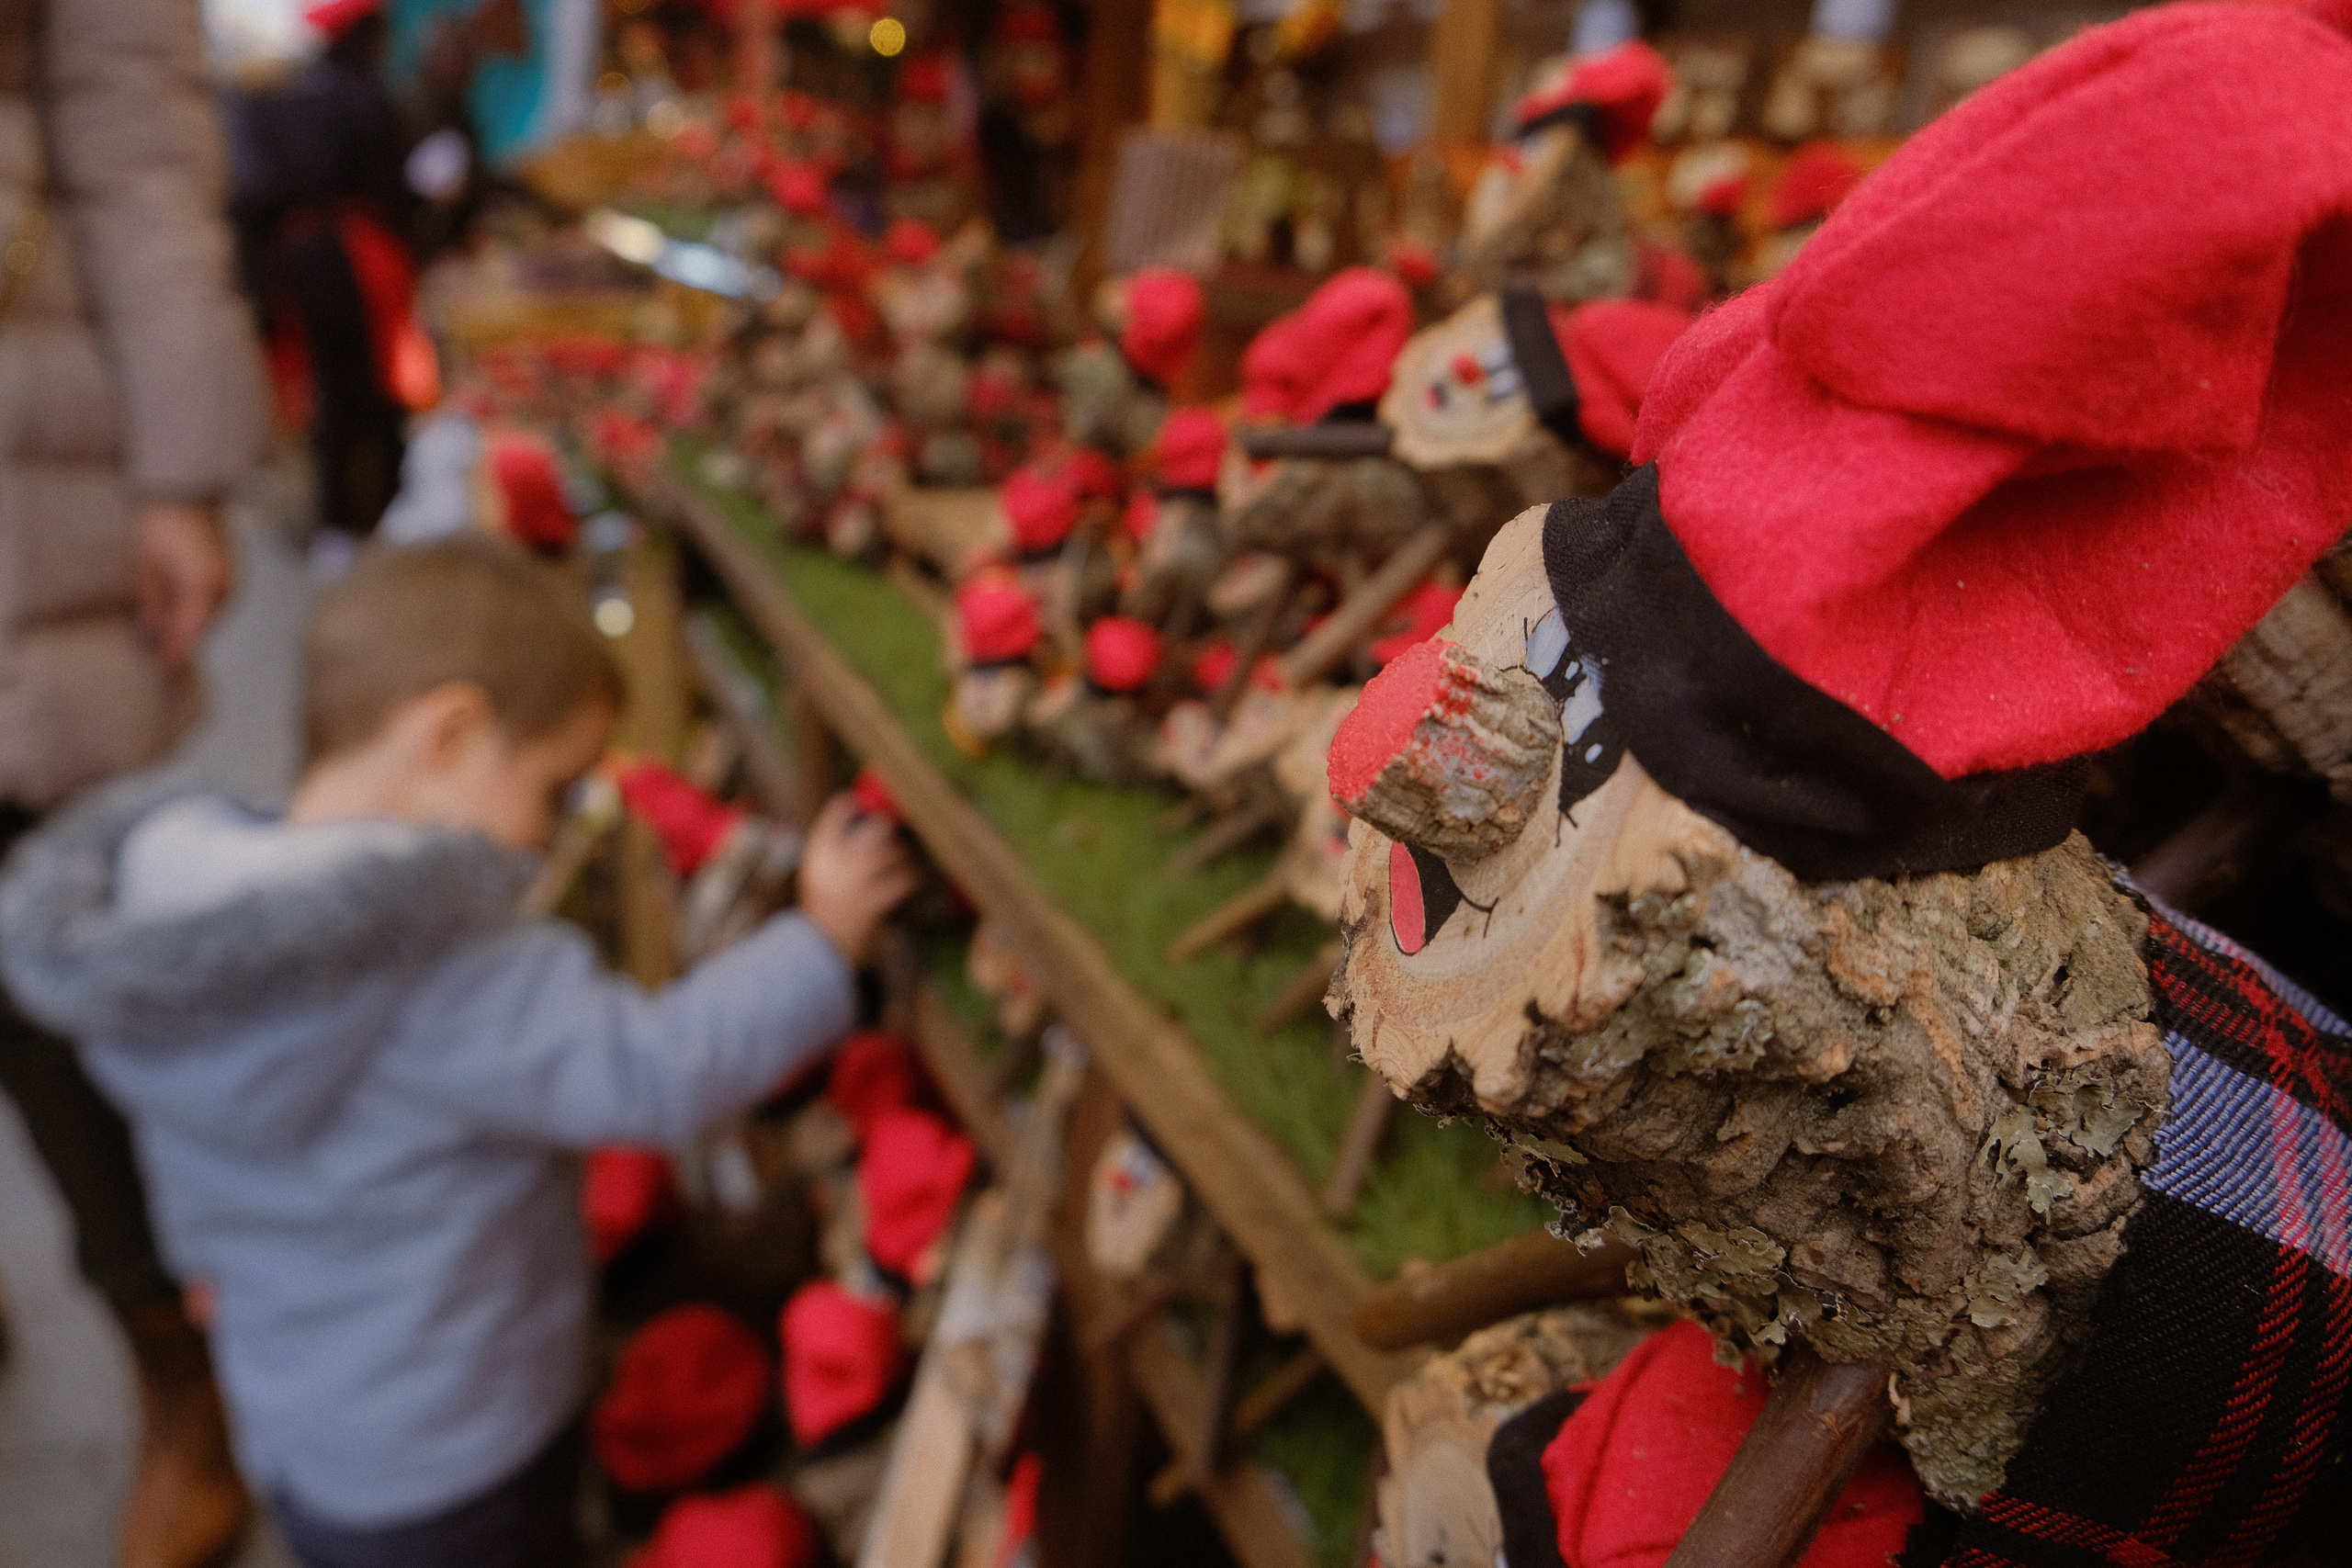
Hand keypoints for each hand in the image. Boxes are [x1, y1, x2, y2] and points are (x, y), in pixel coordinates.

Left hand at [133, 501, 231, 672]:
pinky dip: (202, 615)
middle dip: (185, 644)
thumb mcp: (147, 566)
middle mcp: (225, 587)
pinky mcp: (234, 574)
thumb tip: (153, 635)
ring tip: (172, 645)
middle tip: (165, 663)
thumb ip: (154, 604)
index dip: (176, 652)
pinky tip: (186, 620)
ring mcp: (233, 580)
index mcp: (202, 586)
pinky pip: (219, 604)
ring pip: (213, 618)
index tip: (164, 671)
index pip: (189, 631)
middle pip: (204, 628)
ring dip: (194, 630)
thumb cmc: (161, 524)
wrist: (188, 493)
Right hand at [797, 793, 916, 965]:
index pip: (833, 819)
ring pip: (891, 855)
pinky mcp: (872, 905)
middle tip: (887, 828)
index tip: (853, 800)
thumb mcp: (817, 872)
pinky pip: (901, 882)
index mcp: (818, 857)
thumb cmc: (824, 903)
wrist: (822, 945)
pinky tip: (907, 878)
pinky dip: (907, 878)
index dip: (846, 805)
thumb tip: (851, 810)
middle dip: (884, 825)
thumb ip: (831, 846)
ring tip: (900, 856)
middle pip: (874, 830)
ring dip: (899, 854)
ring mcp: (855, 887)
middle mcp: (835, 868)